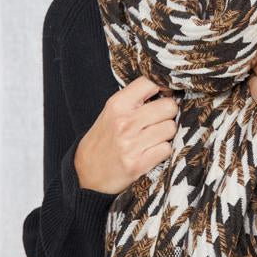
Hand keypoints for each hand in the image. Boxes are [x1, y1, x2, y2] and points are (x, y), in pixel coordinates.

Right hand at [74, 76, 178, 193]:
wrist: (85, 174)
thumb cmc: (103, 140)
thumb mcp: (111, 112)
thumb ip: (135, 99)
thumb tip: (167, 89)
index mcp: (117, 105)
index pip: (150, 83)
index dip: (162, 88)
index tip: (161, 96)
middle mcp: (124, 122)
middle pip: (168, 106)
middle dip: (168, 114)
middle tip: (159, 121)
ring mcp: (131, 144)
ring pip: (171, 128)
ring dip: (166, 134)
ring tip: (153, 138)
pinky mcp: (138, 164)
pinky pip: (167, 149)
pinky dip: (163, 151)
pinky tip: (152, 152)